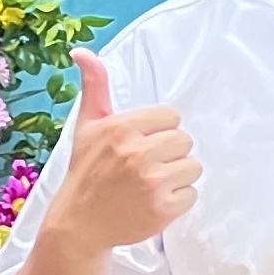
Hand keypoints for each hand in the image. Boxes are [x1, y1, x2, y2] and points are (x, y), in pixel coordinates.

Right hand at [39, 49, 200, 255]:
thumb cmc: (87, 170)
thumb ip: (95, 87)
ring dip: (177, 177)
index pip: (172, 117)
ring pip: (193, 167)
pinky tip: (153, 202)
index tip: (141, 143)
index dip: (159, 131)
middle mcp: (136, 152)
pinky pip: (193, 194)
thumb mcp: (87, 126)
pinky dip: (178, 200)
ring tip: (149, 184)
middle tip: (144, 167)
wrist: (80, 223)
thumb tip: (82, 51)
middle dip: (169, 153)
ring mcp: (151, 181)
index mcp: (120, 128)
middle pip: (185, 140)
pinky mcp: (164, 208)